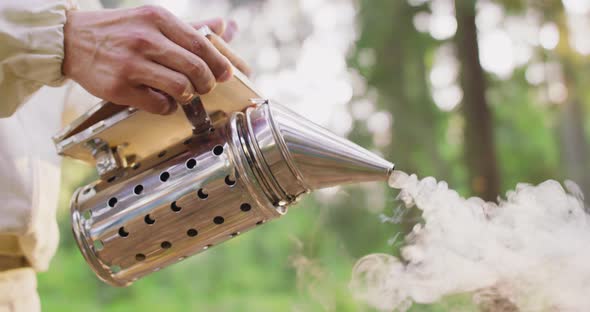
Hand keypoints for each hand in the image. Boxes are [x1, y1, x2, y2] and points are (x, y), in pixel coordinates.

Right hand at [63, 6, 239, 114]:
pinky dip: (167, 107)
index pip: (201, 44)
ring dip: (188, 95)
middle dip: (207, 83)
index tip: (226, 74)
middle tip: (205, 87)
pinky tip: (162, 100)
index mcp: (157, 19)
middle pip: (195, 68)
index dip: (219, 63)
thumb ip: (191, 27)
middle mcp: (145, 39)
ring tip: (183, 93)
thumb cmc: (120, 31)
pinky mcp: (119, 87)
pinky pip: (159, 105)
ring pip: (180, 88)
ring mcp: (131, 64)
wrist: (72, 40)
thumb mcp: (153, 20)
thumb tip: (227, 26)